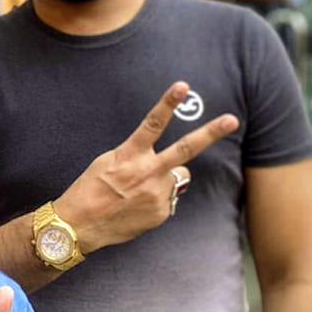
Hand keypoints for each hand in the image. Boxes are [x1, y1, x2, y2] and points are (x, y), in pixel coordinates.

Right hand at [55, 81, 238, 253]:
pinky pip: (169, 199)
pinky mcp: (161, 212)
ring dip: (170, 177)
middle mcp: (147, 172)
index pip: (153, 123)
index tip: (182, 86)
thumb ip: (136, 155)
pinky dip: (158, 200)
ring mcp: (157, 193)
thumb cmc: (89, 189)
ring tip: (143, 188)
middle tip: (232, 120)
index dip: (168, 103)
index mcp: (130, 155)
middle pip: (186, 148)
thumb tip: (163, 161)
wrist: (80, 225)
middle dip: (210, 132)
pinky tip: (137, 206)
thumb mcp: (107, 162)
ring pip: (180, 177)